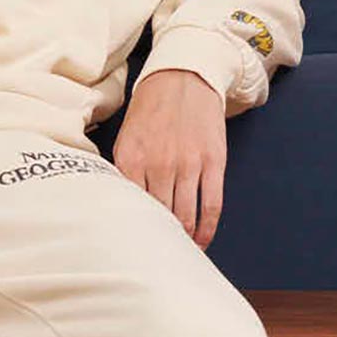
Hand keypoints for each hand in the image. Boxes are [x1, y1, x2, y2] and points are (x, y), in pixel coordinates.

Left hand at [113, 67, 226, 246]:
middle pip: (159, 217)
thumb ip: (124, 171)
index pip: (130, 207)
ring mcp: (188, 165)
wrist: (183, 78)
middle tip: (158, 258)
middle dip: (159, 240)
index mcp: (130, 159)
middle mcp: (158, 165)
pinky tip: (203, 241)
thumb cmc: (150, 109)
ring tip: (180, 253)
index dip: (134, 231)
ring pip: (186, 216)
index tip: (134, 248)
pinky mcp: (213, 163)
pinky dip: (207, 228)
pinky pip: (211, 205)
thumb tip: (123, 206)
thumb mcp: (125, 137)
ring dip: (184, 240)